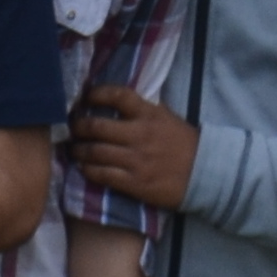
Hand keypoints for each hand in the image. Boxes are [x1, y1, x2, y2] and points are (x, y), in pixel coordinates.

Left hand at [67, 83, 201, 210]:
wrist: (205, 174)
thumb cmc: (184, 144)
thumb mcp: (166, 117)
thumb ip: (142, 110)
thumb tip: (114, 101)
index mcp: (149, 114)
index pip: (117, 96)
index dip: (96, 94)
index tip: (85, 97)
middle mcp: (140, 135)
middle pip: (97, 126)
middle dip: (78, 126)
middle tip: (72, 127)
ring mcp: (136, 160)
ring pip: (95, 152)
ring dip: (79, 150)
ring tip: (74, 149)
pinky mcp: (134, 183)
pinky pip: (102, 175)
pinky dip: (88, 170)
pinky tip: (84, 167)